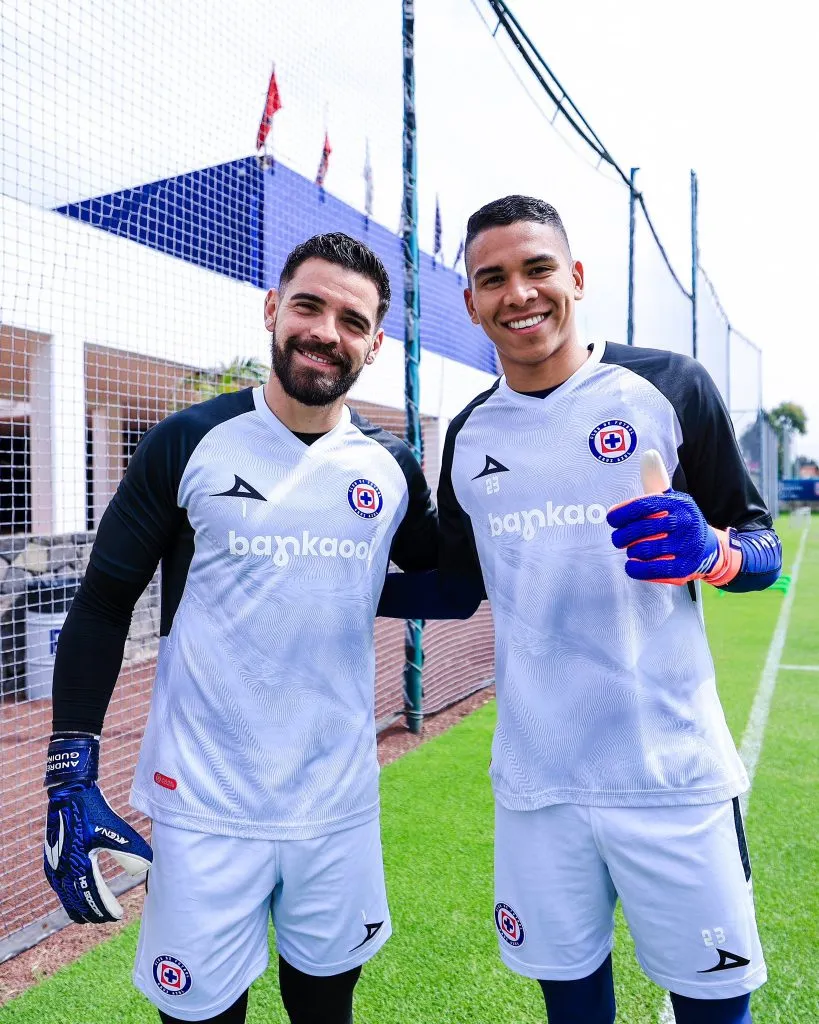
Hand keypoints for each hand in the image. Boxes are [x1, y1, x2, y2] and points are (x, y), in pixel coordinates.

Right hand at [44, 735, 151, 923]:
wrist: (68, 794)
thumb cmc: (92, 810)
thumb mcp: (114, 829)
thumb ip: (130, 850)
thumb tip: (146, 867)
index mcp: (79, 864)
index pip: (93, 896)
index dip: (105, 908)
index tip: (118, 915)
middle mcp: (63, 870)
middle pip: (78, 903)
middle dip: (93, 912)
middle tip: (108, 917)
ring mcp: (54, 867)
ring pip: (66, 898)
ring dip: (80, 907)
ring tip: (94, 914)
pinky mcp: (51, 862)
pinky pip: (59, 888)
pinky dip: (69, 898)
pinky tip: (78, 898)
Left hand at [606, 450, 739, 585]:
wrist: (710, 550)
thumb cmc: (680, 521)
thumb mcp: (672, 499)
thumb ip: (656, 480)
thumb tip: (648, 453)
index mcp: (678, 503)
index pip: (643, 505)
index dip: (622, 513)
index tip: (611, 519)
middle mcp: (685, 522)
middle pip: (640, 530)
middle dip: (622, 536)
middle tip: (618, 539)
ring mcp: (686, 546)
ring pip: (643, 550)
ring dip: (631, 552)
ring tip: (631, 550)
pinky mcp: (685, 568)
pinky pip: (652, 570)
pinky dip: (637, 568)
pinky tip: (632, 564)